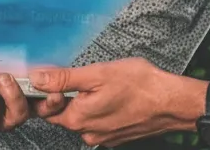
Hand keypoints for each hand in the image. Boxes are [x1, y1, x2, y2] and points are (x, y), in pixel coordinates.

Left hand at [29, 58, 206, 146]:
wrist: (172, 102)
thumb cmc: (141, 85)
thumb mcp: (97, 73)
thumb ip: (64, 78)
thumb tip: (37, 78)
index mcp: (78, 119)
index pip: (46, 109)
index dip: (48, 92)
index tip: (56, 78)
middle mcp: (87, 133)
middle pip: (64, 114)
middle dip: (69, 96)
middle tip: (86, 78)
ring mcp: (102, 137)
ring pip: (83, 117)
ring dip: (87, 102)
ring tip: (103, 85)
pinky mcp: (115, 136)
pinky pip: (99, 122)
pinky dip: (102, 109)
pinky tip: (114, 96)